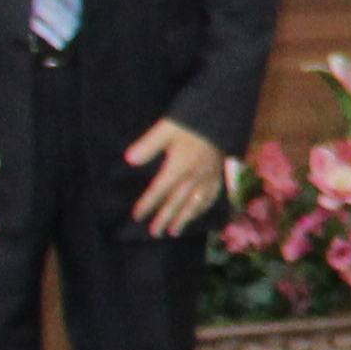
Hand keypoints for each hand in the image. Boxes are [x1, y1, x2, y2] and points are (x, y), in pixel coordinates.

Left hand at [126, 118, 232, 237]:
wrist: (221, 116)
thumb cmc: (190, 122)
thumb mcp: (165, 129)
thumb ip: (148, 145)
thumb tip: (129, 160)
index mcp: (179, 168)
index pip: (159, 190)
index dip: (148, 204)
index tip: (137, 216)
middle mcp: (194, 177)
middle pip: (177, 202)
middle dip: (165, 218)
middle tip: (155, 233)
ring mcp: (208, 177)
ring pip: (195, 203)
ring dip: (184, 218)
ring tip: (175, 231)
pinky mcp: (219, 173)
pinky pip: (212, 195)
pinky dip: (204, 207)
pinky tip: (199, 213)